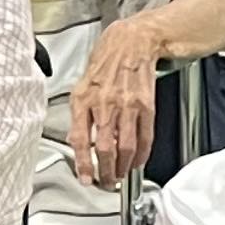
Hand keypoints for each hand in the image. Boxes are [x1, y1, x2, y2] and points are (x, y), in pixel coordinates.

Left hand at [77, 18, 161, 180]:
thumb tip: (78, 142)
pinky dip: (141, 155)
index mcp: (84, 98)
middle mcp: (105, 102)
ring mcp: (127, 105)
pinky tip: (137, 161)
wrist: (131, 42)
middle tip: (106, 182)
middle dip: (106, 171)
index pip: (80, 139)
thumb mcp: (82, 85)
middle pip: (105, 148)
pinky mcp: (147, 105)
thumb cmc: (106, 63)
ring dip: (123, 167)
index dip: (83, 163)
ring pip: (126, 147)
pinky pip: (145, 137)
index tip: (86, 178)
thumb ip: (79, 114)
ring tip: (120, 175)